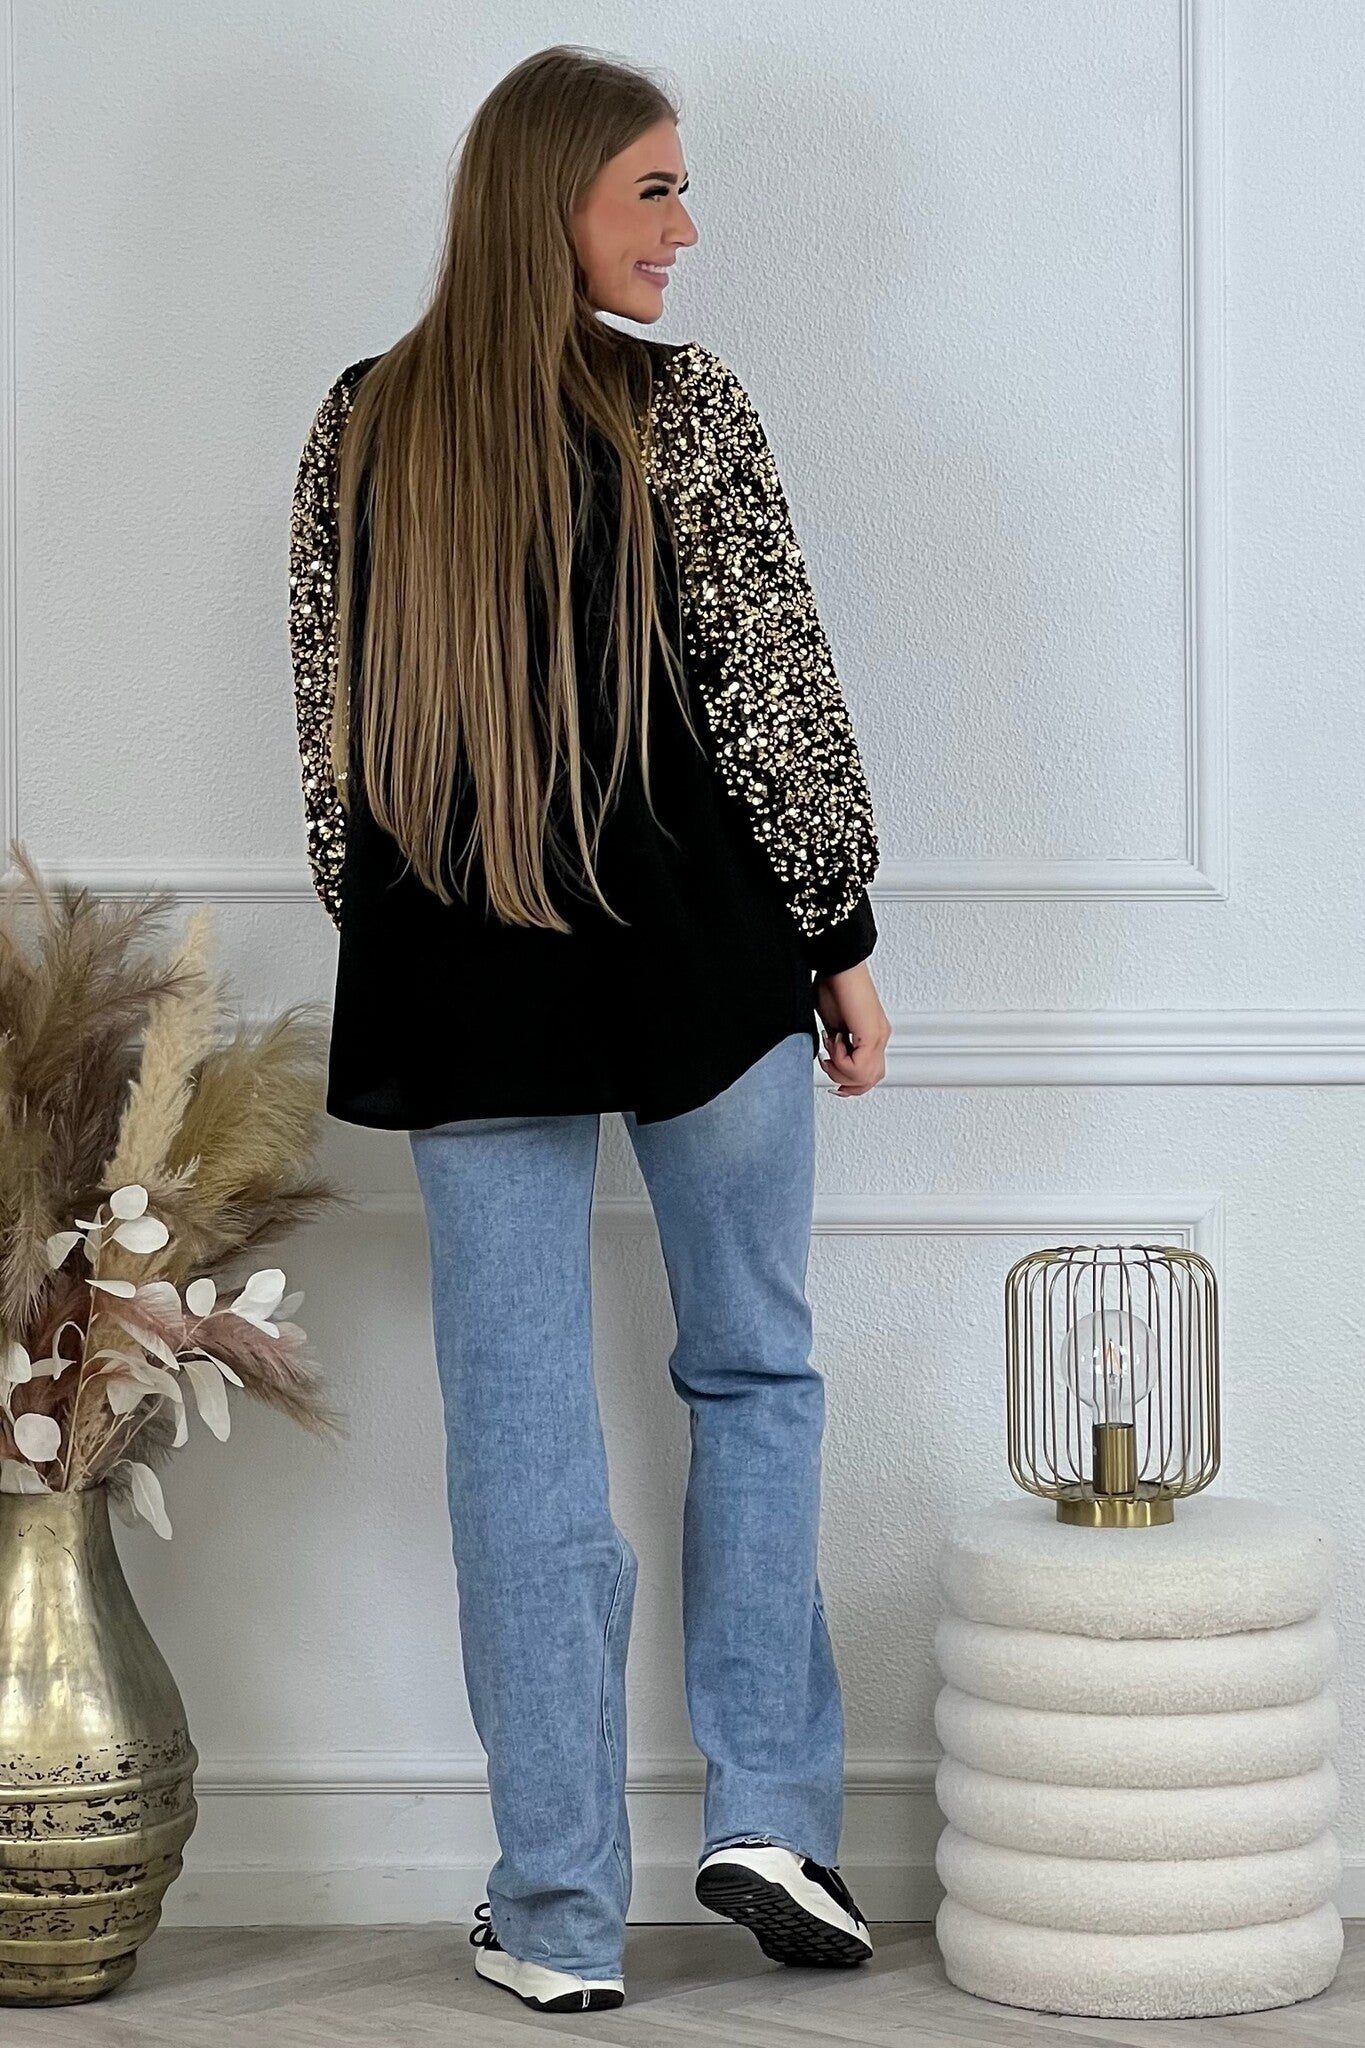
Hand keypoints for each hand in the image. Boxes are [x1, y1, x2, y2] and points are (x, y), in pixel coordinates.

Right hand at [813, 961, 890, 1097]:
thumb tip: (828, 1062)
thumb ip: (835, 1046)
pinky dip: (840, 1060)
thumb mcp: (831, 1025)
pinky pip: (858, 1066)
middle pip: (869, 1080)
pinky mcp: (872, 1033)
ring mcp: (878, 1036)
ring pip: (865, 1077)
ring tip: (830, 1049)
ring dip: (839, 1070)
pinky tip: (834, 1040)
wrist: (837, 964)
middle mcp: (879, 1037)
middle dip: (842, 1079)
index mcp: (871, 1035)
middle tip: (828, 1060)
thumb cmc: (832, 984)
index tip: (832, 1078)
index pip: (869, 1074)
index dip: (850, 1084)